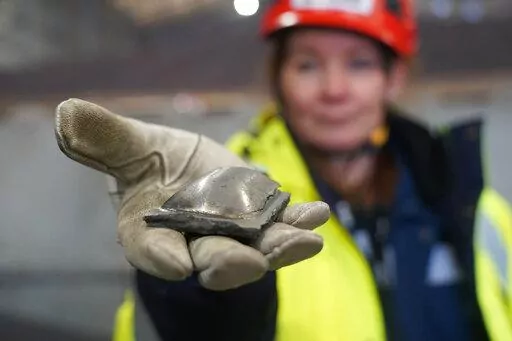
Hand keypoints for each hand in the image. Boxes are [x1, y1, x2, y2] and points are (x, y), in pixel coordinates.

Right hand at [55, 98, 328, 289]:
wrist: (189, 170)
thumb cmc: (154, 163)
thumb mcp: (132, 147)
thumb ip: (106, 139)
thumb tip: (66, 113)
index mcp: (152, 230)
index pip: (151, 249)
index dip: (161, 257)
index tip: (175, 263)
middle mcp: (194, 241)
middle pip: (210, 258)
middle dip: (229, 262)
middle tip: (247, 264)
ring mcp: (234, 235)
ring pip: (255, 248)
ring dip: (279, 247)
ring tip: (305, 241)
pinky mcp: (262, 221)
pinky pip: (281, 225)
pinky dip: (299, 221)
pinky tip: (319, 213)